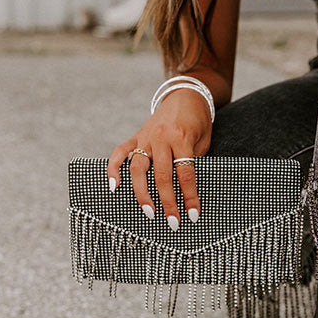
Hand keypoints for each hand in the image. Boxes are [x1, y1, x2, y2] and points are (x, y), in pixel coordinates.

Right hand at [106, 87, 212, 229]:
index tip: (193, 215)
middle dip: (167, 202)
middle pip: (161, 175)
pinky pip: (120, 153)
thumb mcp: (203, 141)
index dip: (189, 196)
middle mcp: (161, 138)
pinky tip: (113, 187)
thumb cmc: (198, 121)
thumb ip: (192, 162)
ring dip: (142, 193)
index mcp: (181, 137)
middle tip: (173, 222)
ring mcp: (145, 137)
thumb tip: (186, 191)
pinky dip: (114, 169)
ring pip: (138, 169)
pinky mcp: (136, 137)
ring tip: (149, 212)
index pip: (185, 173)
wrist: (186, 95)